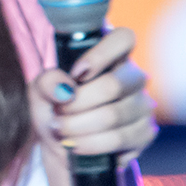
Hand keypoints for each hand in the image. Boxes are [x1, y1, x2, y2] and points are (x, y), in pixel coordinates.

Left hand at [30, 27, 157, 169]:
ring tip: (61, 130)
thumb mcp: (40, 93)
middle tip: (58, 112)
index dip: (99, 55)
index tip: (75, 74)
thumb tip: (65, 88)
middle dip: (76, 104)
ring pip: (114, 115)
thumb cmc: (55, 111)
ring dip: (78, 127)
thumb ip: (46, 82)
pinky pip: (119, 139)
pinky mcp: (145, 133)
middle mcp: (133, 78)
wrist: (62, 147)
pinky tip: (76, 144)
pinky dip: (89, 144)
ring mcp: (143, 106)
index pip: (123, 38)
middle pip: (114, 84)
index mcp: (110, 57)